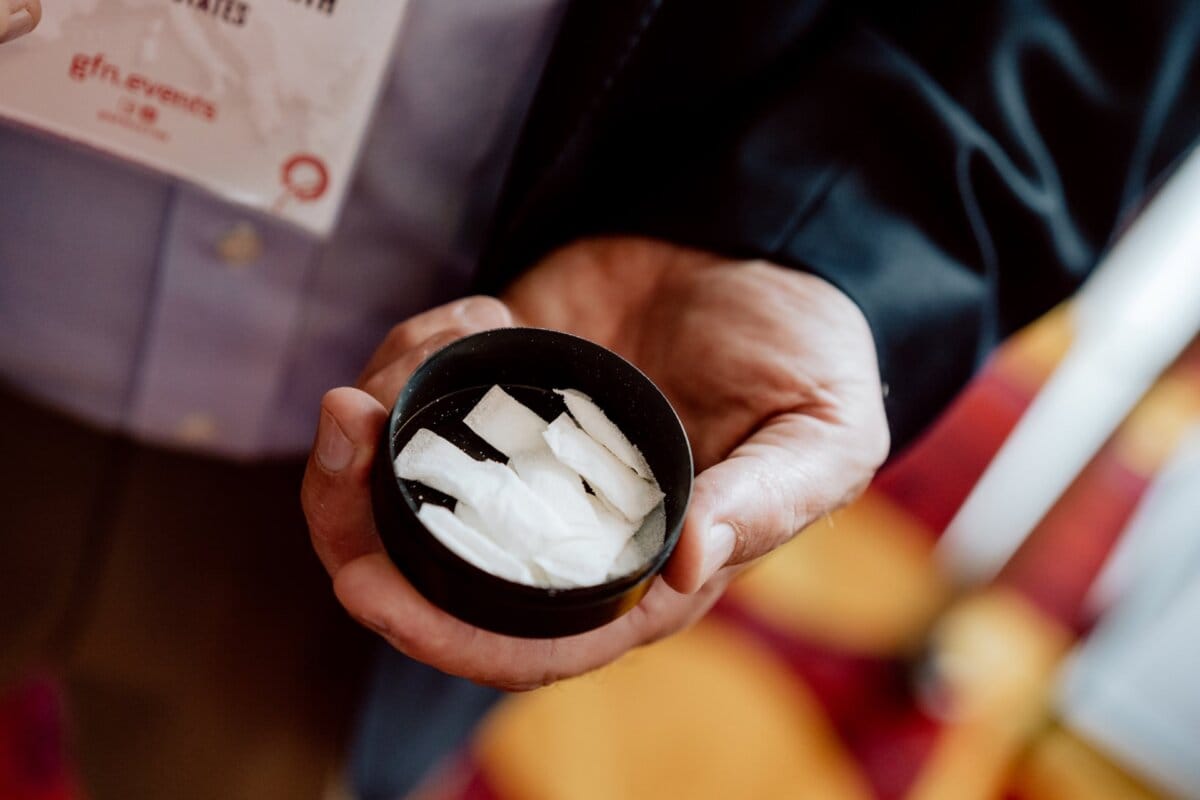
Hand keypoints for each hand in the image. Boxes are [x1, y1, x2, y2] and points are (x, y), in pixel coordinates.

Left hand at [301, 237, 888, 689]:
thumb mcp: (820, 436)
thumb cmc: (805, 357)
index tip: (367, 588)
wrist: (766, 250)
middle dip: (356, 523)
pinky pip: (418, 392)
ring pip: (399, 486)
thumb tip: (687, 567)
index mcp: (633, 570)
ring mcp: (519, 455)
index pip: (523, 639)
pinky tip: (471, 315)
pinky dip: (412, 354)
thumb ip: (766, 502)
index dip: (440, 634)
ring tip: (370, 385)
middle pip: (427, 568)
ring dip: (360, 445)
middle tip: (341, 444)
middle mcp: (562, 526)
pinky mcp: (495, 384)